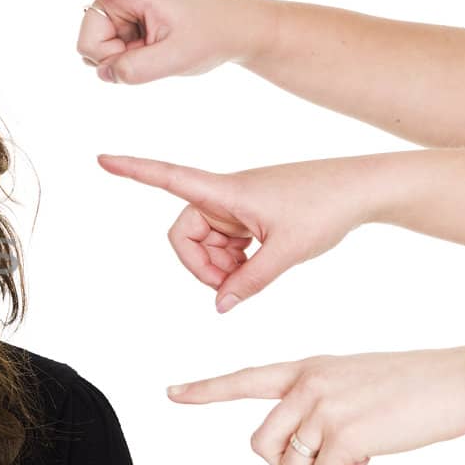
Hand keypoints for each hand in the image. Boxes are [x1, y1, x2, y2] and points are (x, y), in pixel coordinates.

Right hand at [21, 0, 275, 83]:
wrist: (232, 32)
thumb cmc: (210, 33)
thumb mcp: (178, 56)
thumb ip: (137, 70)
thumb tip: (104, 73)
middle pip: (87, 38)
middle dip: (111, 56)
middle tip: (151, 51)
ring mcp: (117, 14)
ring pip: (92, 51)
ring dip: (120, 61)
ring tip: (154, 49)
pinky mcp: (120, 29)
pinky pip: (103, 57)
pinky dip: (123, 63)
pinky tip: (148, 52)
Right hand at [97, 152, 372, 312]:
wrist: (363, 189)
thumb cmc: (327, 208)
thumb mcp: (287, 252)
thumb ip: (250, 282)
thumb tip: (220, 305)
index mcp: (226, 191)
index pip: (168, 177)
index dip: (133, 170)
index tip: (101, 159)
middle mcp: (224, 195)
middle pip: (184, 233)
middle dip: (199, 264)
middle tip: (228, 287)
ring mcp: (237, 206)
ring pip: (205, 242)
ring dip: (219, 267)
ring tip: (251, 277)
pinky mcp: (250, 215)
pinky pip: (225, 242)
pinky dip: (234, 262)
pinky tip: (258, 266)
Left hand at [165, 347, 464, 464]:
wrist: (456, 381)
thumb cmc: (412, 386)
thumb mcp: (352, 380)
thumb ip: (316, 405)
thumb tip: (301, 454)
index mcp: (305, 368)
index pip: (243, 379)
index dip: (204, 390)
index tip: (170, 392)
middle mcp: (305, 386)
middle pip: (260, 445)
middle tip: (324, 461)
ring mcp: (322, 409)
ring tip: (358, 453)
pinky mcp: (344, 435)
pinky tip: (373, 457)